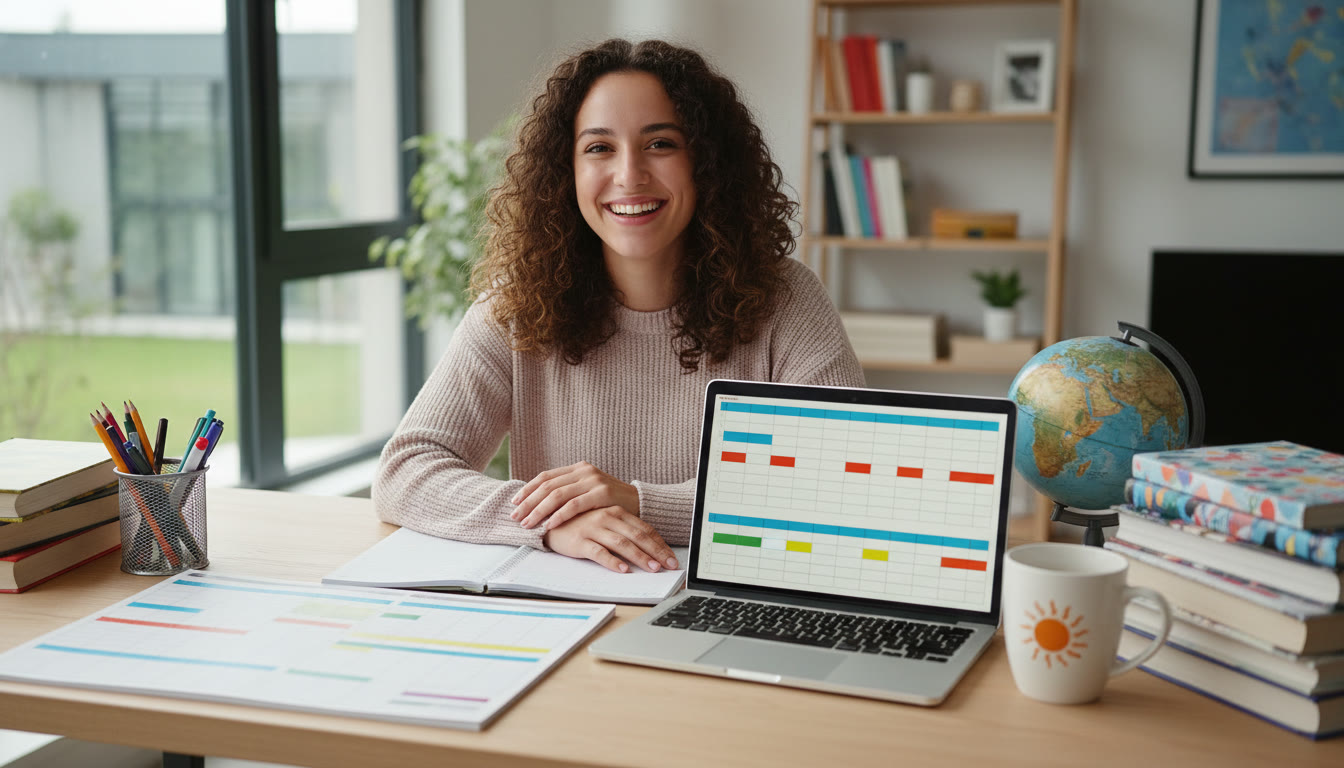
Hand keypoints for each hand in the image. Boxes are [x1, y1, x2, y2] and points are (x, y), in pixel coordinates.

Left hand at [510, 461, 638, 530]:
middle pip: (548, 486)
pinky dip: (559, 515)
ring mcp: (593, 480)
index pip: (545, 476)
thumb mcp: (588, 491)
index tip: (514, 503)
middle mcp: (584, 471)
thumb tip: (538, 503)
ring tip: (528, 524)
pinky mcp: (602, 493)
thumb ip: (568, 491)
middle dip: (529, 502)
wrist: (640, 503)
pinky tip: (549, 525)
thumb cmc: (611, 502)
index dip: (527, 489)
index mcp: (577, 468)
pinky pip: (575, 505)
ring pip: (558, 495)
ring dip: (540, 511)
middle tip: (516, 517)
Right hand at [542, 506, 679, 572]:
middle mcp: (607, 518)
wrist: (548, 520)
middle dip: (657, 552)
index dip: (661, 544)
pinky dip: (613, 562)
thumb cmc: (580, 523)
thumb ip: (623, 531)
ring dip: (640, 557)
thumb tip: (648, 549)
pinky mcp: (580, 541)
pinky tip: (623, 570)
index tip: (673, 558)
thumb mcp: (604, 522)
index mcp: (617, 512)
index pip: (645, 529)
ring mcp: (594, 529)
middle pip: (638, 536)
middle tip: (670, 566)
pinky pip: (599, 552)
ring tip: (652, 569)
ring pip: (622, 544)